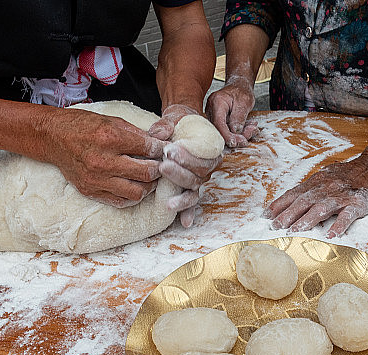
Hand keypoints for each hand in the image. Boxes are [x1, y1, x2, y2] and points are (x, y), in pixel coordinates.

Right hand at [43, 108, 166, 206]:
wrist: (54, 138)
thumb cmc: (85, 126)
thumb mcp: (113, 121)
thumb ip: (140, 131)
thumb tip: (167, 135)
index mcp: (110, 138)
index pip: (148, 148)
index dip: (162, 150)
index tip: (166, 151)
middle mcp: (103, 161)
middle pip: (147, 173)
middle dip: (159, 169)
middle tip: (161, 165)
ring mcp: (96, 179)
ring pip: (137, 192)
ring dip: (148, 186)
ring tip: (148, 177)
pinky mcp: (90, 191)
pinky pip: (120, 201)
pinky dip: (132, 195)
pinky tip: (133, 185)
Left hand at [149, 104, 222, 227]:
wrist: (180, 125)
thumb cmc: (179, 123)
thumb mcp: (173, 118)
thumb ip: (166, 125)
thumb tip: (158, 134)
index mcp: (208, 150)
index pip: (203, 158)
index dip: (188, 157)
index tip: (170, 150)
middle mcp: (207, 169)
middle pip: (198, 176)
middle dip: (180, 174)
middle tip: (163, 167)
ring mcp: (198, 181)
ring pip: (193, 191)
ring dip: (182, 199)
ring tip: (168, 204)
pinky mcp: (189, 189)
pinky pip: (191, 203)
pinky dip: (189, 213)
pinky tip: (184, 223)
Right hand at [205, 75, 257, 147]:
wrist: (239, 86)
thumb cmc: (242, 91)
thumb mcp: (244, 102)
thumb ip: (239, 117)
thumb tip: (235, 131)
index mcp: (217, 101)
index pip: (218, 123)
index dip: (226, 135)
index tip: (235, 143)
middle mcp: (211, 109)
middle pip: (219, 129)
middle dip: (234, 136)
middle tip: (247, 139)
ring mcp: (212, 115)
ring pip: (223, 131)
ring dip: (239, 134)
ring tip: (252, 129)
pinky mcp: (217, 120)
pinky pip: (226, 129)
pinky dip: (238, 131)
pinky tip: (248, 128)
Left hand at [265, 157, 367, 237]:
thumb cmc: (346, 176)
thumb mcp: (324, 178)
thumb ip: (309, 190)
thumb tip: (289, 202)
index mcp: (316, 183)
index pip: (293, 194)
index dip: (279, 205)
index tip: (265, 216)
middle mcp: (326, 188)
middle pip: (303, 201)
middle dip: (287, 214)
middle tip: (274, 227)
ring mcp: (341, 196)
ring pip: (321, 208)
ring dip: (307, 220)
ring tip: (295, 231)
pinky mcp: (357, 203)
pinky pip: (347, 215)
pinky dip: (339, 225)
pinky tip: (331, 235)